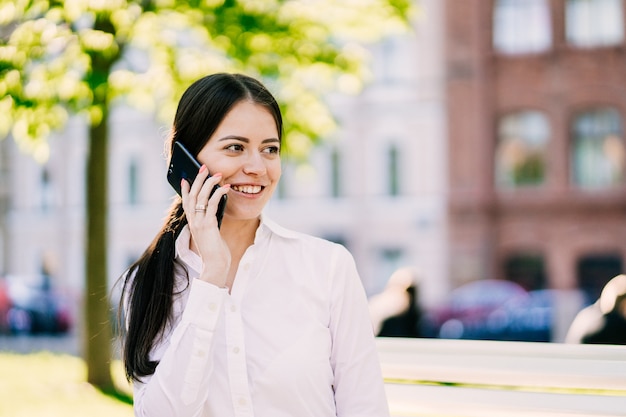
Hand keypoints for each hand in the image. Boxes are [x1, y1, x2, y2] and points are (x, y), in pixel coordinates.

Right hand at [181, 165, 230, 286]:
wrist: (215, 265)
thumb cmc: (215, 251)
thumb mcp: (210, 233)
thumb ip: (209, 221)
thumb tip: (215, 207)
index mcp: (192, 223)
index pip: (185, 202)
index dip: (184, 189)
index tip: (185, 178)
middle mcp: (193, 221)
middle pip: (192, 195)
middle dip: (198, 179)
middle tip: (204, 167)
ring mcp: (199, 223)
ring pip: (200, 197)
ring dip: (209, 183)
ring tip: (218, 174)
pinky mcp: (207, 225)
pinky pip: (211, 204)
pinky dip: (218, 194)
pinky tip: (225, 188)